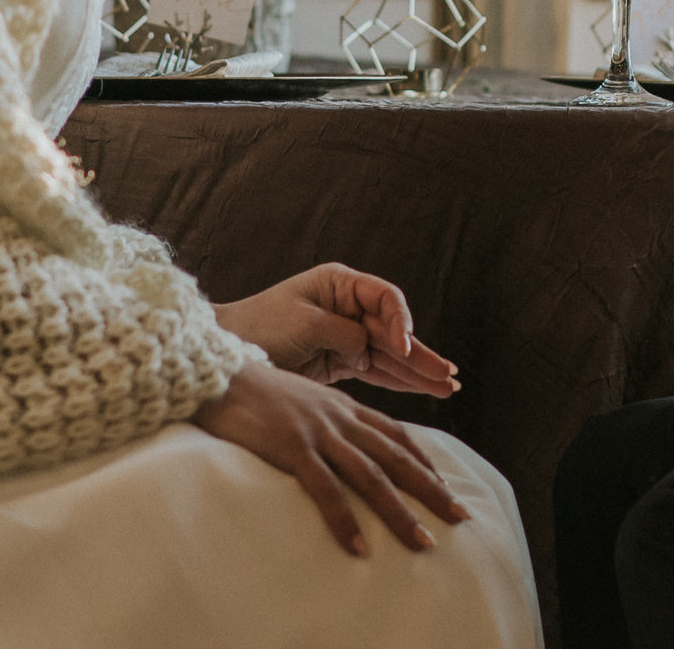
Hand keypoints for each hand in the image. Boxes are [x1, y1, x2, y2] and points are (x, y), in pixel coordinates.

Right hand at [192, 360, 470, 554]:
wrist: (217, 373)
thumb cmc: (253, 391)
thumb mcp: (301, 400)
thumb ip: (325, 420)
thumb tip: (339, 445)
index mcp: (343, 405)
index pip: (395, 434)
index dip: (423, 460)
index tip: (444, 485)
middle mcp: (339, 417)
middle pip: (395, 458)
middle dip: (430, 489)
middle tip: (459, 517)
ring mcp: (318, 431)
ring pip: (370, 476)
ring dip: (399, 512)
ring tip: (423, 542)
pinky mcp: (292, 446)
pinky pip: (324, 488)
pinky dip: (344, 519)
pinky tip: (359, 546)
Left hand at [216, 263, 459, 398]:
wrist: (226, 352)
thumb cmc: (259, 326)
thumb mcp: (303, 323)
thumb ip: (343, 334)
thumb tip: (367, 349)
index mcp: (339, 284)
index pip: (384, 299)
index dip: (400, 322)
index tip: (403, 346)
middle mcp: (347, 308)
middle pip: (393, 330)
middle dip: (420, 354)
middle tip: (447, 374)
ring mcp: (345, 336)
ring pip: (389, 355)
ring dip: (416, 372)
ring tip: (447, 387)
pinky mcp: (339, 362)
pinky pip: (376, 372)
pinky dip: (397, 382)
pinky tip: (422, 389)